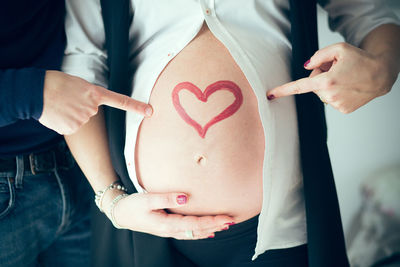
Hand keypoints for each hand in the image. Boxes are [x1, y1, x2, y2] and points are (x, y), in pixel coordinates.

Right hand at [39, 71, 152, 134]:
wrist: (36, 91)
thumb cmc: (55, 83)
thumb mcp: (77, 84)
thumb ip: (88, 96)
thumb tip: (88, 110)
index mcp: (95, 93)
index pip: (120, 101)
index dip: (136, 106)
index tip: (150, 111)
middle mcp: (92, 108)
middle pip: (91, 112)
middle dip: (81, 107)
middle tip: (67, 99)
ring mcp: (83, 119)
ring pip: (81, 120)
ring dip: (71, 115)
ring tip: (60, 105)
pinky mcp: (73, 128)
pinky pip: (72, 127)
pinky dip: (64, 122)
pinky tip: (57, 114)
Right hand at [107, 190, 234, 239]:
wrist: (120, 214)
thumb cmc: (133, 206)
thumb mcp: (148, 199)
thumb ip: (167, 198)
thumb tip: (186, 198)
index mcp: (167, 224)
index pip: (195, 224)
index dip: (212, 221)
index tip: (226, 217)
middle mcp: (170, 230)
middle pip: (198, 230)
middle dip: (215, 226)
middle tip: (232, 221)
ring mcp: (169, 231)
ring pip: (194, 233)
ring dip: (210, 229)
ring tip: (224, 226)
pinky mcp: (168, 228)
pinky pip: (188, 233)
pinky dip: (200, 232)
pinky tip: (208, 232)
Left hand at [266, 42, 397, 113]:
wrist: (381, 74)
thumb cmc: (360, 59)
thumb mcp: (339, 49)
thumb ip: (318, 56)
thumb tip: (306, 67)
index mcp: (326, 81)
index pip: (299, 86)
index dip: (283, 90)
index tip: (269, 95)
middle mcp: (330, 95)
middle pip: (313, 86)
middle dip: (320, 77)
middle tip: (336, 69)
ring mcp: (337, 104)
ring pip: (322, 94)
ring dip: (328, 86)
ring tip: (344, 78)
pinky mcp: (343, 110)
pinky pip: (331, 100)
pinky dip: (336, 93)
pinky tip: (348, 87)